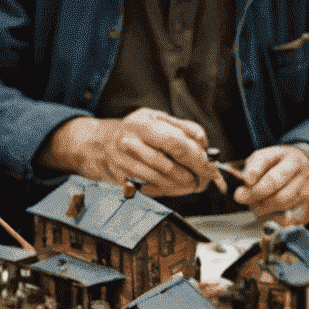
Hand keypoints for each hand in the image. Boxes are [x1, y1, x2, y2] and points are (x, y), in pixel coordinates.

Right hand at [51, 110, 223, 196]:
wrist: (98, 143)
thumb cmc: (134, 130)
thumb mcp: (157, 119)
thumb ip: (182, 127)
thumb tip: (203, 143)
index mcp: (144, 124)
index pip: (176, 142)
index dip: (197, 157)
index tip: (210, 166)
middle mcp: (131, 142)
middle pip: (168, 164)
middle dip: (192, 174)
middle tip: (204, 178)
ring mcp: (124, 161)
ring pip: (160, 179)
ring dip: (181, 185)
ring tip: (191, 183)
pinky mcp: (121, 177)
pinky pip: (149, 187)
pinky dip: (166, 189)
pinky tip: (173, 186)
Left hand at [234, 144, 308, 225]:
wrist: (305, 170)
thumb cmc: (279, 167)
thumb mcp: (264, 160)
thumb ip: (252, 169)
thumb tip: (245, 184)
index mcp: (285, 154)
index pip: (265, 160)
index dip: (252, 173)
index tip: (244, 183)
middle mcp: (299, 168)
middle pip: (273, 182)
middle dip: (254, 193)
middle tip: (241, 197)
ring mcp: (308, 186)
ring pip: (280, 202)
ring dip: (263, 207)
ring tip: (257, 205)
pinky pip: (291, 218)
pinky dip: (277, 219)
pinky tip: (273, 213)